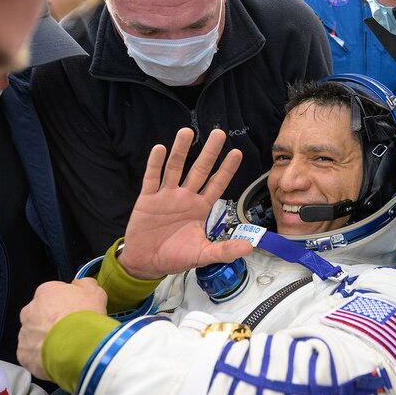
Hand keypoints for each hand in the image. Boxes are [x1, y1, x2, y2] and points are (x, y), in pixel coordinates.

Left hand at [17, 278, 106, 379]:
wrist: (77, 346)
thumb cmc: (86, 316)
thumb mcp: (95, 293)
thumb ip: (85, 284)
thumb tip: (78, 284)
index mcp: (45, 292)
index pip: (53, 295)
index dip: (65, 306)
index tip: (75, 315)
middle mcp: (29, 310)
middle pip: (40, 315)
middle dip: (52, 322)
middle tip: (69, 332)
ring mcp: (24, 333)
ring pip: (34, 335)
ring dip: (46, 340)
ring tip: (64, 349)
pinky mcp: (23, 354)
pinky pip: (32, 355)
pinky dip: (41, 358)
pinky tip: (56, 360)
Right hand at [118, 127, 252, 279]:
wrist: (146, 263)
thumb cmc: (175, 257)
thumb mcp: (203, 255)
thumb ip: (225, 250)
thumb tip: (249, 247)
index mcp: (199, 208)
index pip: (216, 184)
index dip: (226, 170)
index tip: (236, 153)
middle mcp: (185, 198)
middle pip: (199, 170)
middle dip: (209, 153)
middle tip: (218, 133)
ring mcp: (166, 196)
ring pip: (174, 168)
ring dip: (180, 151)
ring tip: (187, 131)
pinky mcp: (147, 199)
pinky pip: (152, 178)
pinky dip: (155, 164)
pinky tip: (160, 149)